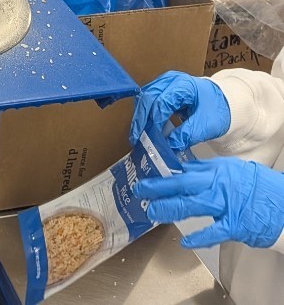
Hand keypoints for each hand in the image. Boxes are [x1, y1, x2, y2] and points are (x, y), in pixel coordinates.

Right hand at [129, 71, 230, 150]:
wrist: (224, 102)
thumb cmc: (217, 111)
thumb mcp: (206, 125)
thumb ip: (187, 135)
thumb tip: (168, 146)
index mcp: (183, 84)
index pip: (161, 100)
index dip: (155, 120)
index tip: (152, 138)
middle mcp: (170, 80)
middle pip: (148, 96)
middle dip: (141, 118)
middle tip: (136, 137)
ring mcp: (164, 83)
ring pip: (144, 97)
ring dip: (140, 116)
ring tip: (137, 135)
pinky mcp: (161, 89)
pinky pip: (147, 100)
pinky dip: (144, 114)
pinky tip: (143, 127)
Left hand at [134, 158, 283, 249]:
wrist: (282, 202)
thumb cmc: (255, 185)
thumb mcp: (228, 169)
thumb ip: (204, 170)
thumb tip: (181, 168)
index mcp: (214, 170)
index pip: (182, 169)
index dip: (161, 171)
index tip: (145, 173)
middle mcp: (216, 185)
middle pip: (180, 184)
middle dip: (157, 187)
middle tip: (140, 190)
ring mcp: (224, 205)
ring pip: (190, 205)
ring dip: (169, 208)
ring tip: (153, 212)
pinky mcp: (234, 225)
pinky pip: (212, 232)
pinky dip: (197, 237)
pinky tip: (184, 242)